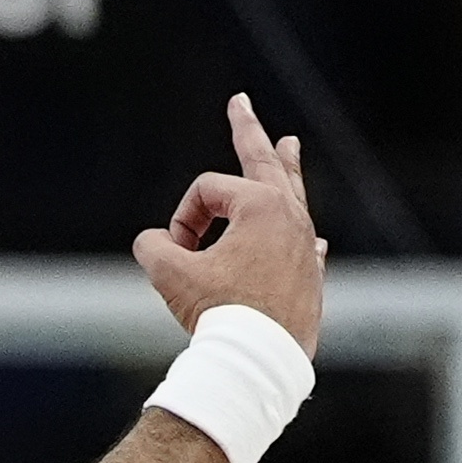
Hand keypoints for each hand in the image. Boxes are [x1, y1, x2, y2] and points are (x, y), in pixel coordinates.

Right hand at [132, 94, 326, 355]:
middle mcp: (290, 215)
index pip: (207, 191)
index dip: (181, 219)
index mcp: (260, 205)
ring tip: (289, 144)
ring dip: (286, 169)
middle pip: (264, 162)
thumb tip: (152, 242)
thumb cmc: (220, 314)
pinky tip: (309, 237)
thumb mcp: (170, 275)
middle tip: (241, 102)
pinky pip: (304, 243)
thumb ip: (152, 246)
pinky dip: (298, 234)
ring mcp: (304, 244)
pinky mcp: (309, 275)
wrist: (261, 361)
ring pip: (293, 196)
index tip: (174, 254)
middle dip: (247, 131)